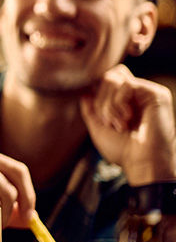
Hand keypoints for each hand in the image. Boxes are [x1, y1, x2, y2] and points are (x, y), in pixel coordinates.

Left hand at [80, 64, 175, 184]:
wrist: (142, 165)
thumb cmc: (123, 151)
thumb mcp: (98, 126)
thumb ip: (89, 106)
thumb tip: (84, 89)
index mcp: (127, 100)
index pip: (106, 78)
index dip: (97, 93)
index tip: (99, 116)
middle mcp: (138, 94)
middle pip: (107, 76)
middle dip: (101, 100)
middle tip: (110, 123)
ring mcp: (147, 92)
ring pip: (113, 78)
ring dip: (109, 104)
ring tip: (120, 124)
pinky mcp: (157, 94)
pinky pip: (126, 83)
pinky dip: (119, 102)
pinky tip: (128, 119)